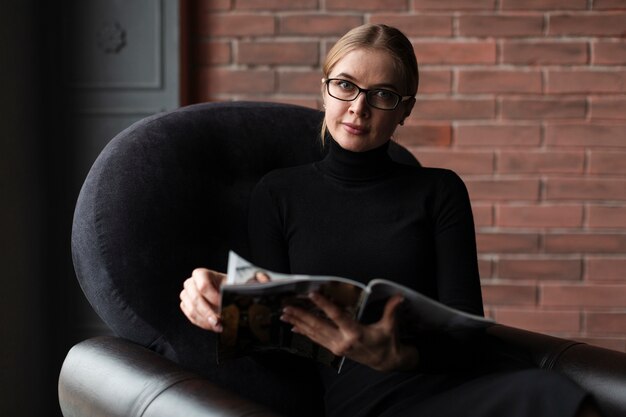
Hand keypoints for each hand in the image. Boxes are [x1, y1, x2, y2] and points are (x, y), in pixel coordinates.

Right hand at [180, 268, 225, 331]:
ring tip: (218, 325)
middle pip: (196, 299)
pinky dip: (203, 323)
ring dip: (206, 320)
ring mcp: (186, 295)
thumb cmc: (226, 287)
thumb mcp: (230, 285)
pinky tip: (212, 325)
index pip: (203, 285)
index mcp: (201, 274)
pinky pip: (191, 317)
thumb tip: (230, 298)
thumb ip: (230, 291)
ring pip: (192, 310)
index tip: (222, 304)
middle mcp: (191, 283)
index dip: (213, 297)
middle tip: (219, 320)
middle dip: (208, 312)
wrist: (222, 291)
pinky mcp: (185, 306)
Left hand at [280, 293, 418, 371]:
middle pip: (318, 326)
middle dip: (301, 316)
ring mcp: (337, 347)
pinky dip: (304, 333)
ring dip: (298, 323)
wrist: (386, 361)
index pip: (336, 316)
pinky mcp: (335, 350)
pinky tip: (294, 328)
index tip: (312, 295)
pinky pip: (316, 340)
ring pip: (314, 334)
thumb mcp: (391, 326)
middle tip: (287, 307)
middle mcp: (343, 341)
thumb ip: (392, 310)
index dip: (324, 305)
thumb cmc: (388, 342)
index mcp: (355, 333)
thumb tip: (398, 296)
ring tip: (284, 315)